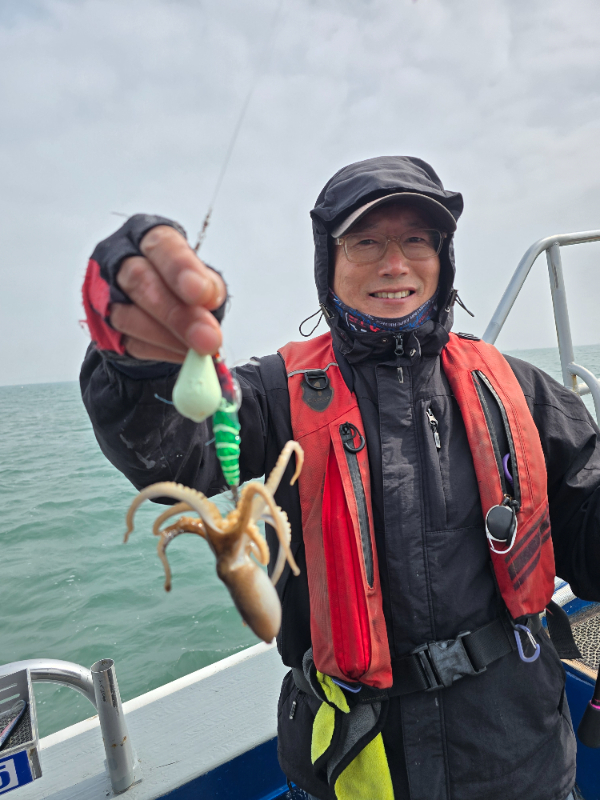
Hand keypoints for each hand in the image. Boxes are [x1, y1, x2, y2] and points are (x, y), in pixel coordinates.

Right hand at [109, 226, 225, 362]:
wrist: (158, 311)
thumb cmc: (182, 286)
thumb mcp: (203, 280)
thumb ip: (208, 289)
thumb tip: (209, 303)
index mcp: (150, 238)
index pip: (163, 246)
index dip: (181, 269)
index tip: (201, 294)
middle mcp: (121, 259)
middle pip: (140, 281)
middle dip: (177, 314)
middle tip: (207, 338)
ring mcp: (105, 294)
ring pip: (128, 316)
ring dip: (168, 338)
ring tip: (198, 351)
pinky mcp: (103, 326)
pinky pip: (129, 342)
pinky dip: (160, 351)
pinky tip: (182, 355)